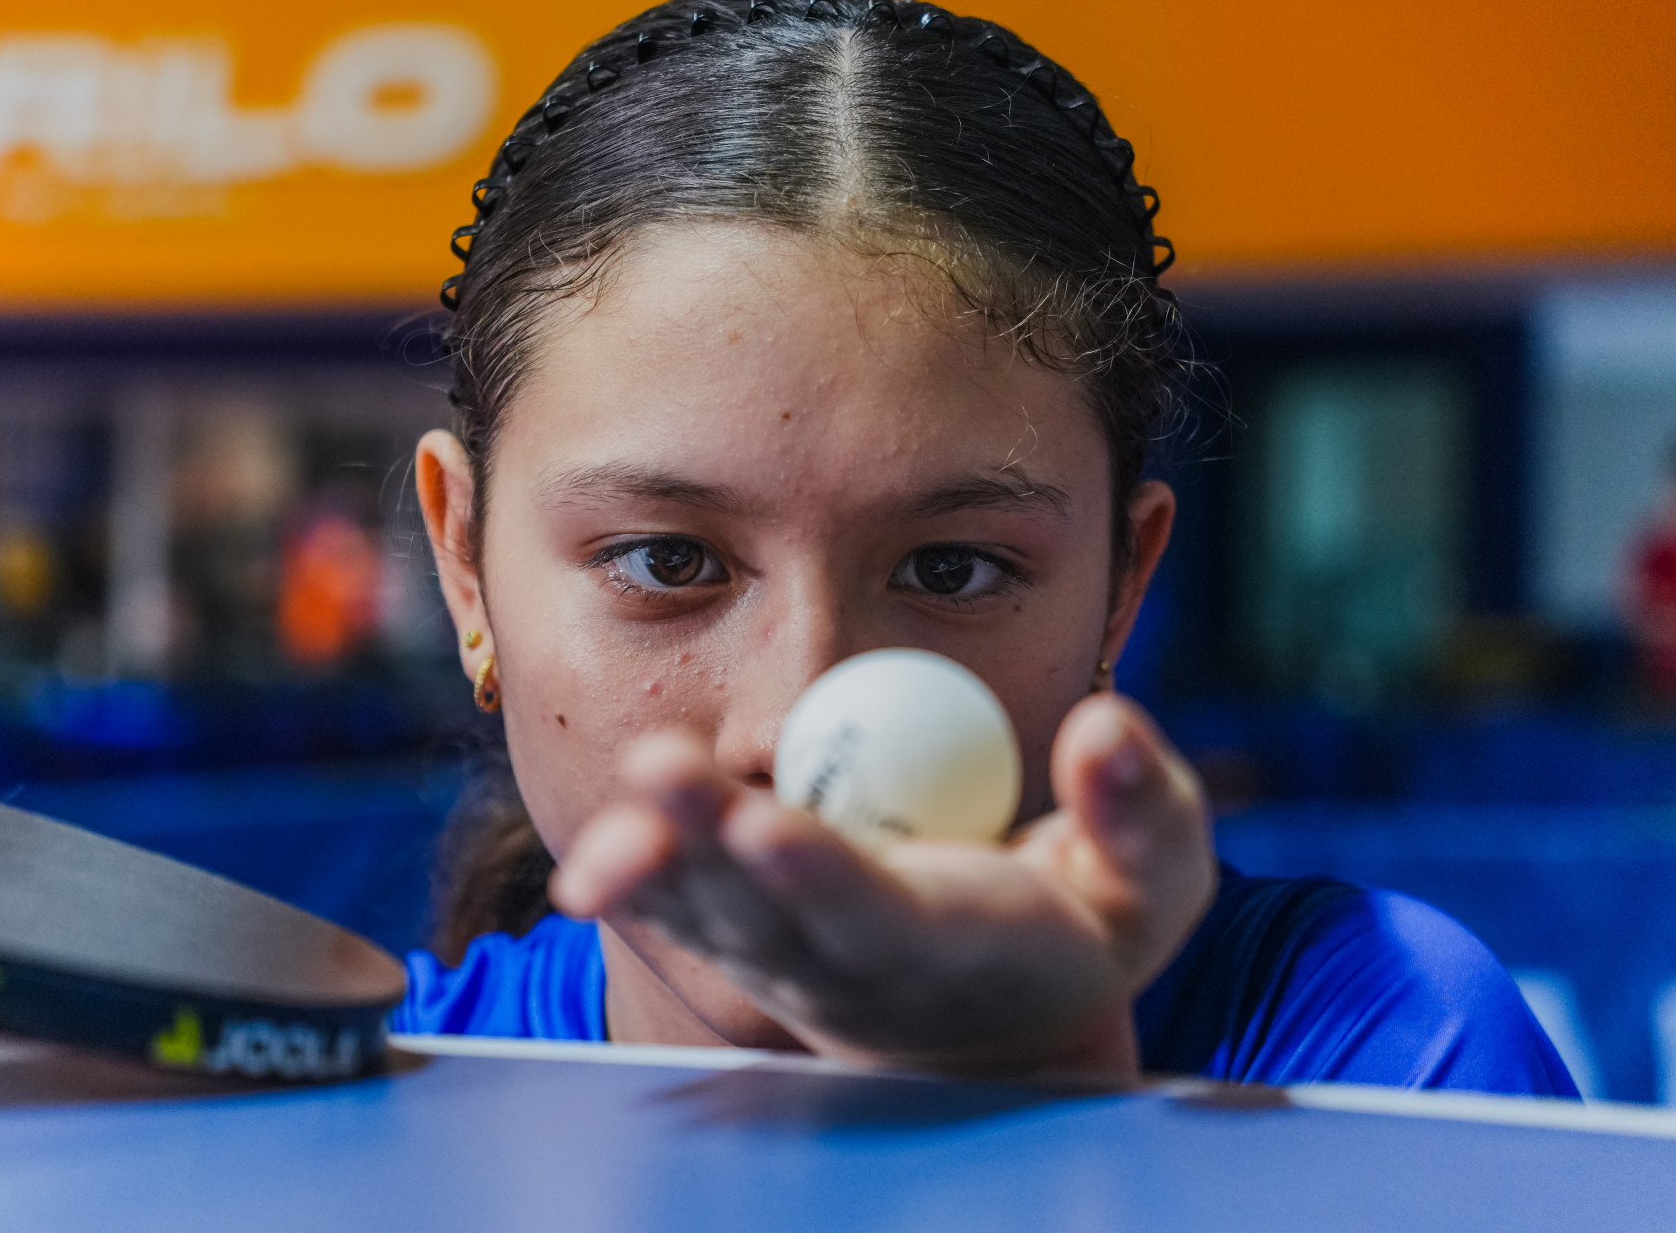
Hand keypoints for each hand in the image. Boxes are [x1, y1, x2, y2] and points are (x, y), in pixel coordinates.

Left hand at [550, 692, 1216, 1076]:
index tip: (769, 823)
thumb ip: (1142, 812)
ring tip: (606, 814)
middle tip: (655, 770)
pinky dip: (632, 876)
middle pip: (762, 909)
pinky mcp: (740, 933)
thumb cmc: (1082, 927)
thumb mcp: (1153, 883)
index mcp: (945, 947)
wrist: (988, 1016)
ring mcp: (781, 957)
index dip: (820, 874)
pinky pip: (675, 907)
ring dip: (649, 865)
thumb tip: (1106, 730)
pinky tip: (594, 849)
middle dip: (705, 844)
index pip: (874, 914)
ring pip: (703, 913)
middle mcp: (845, 963)